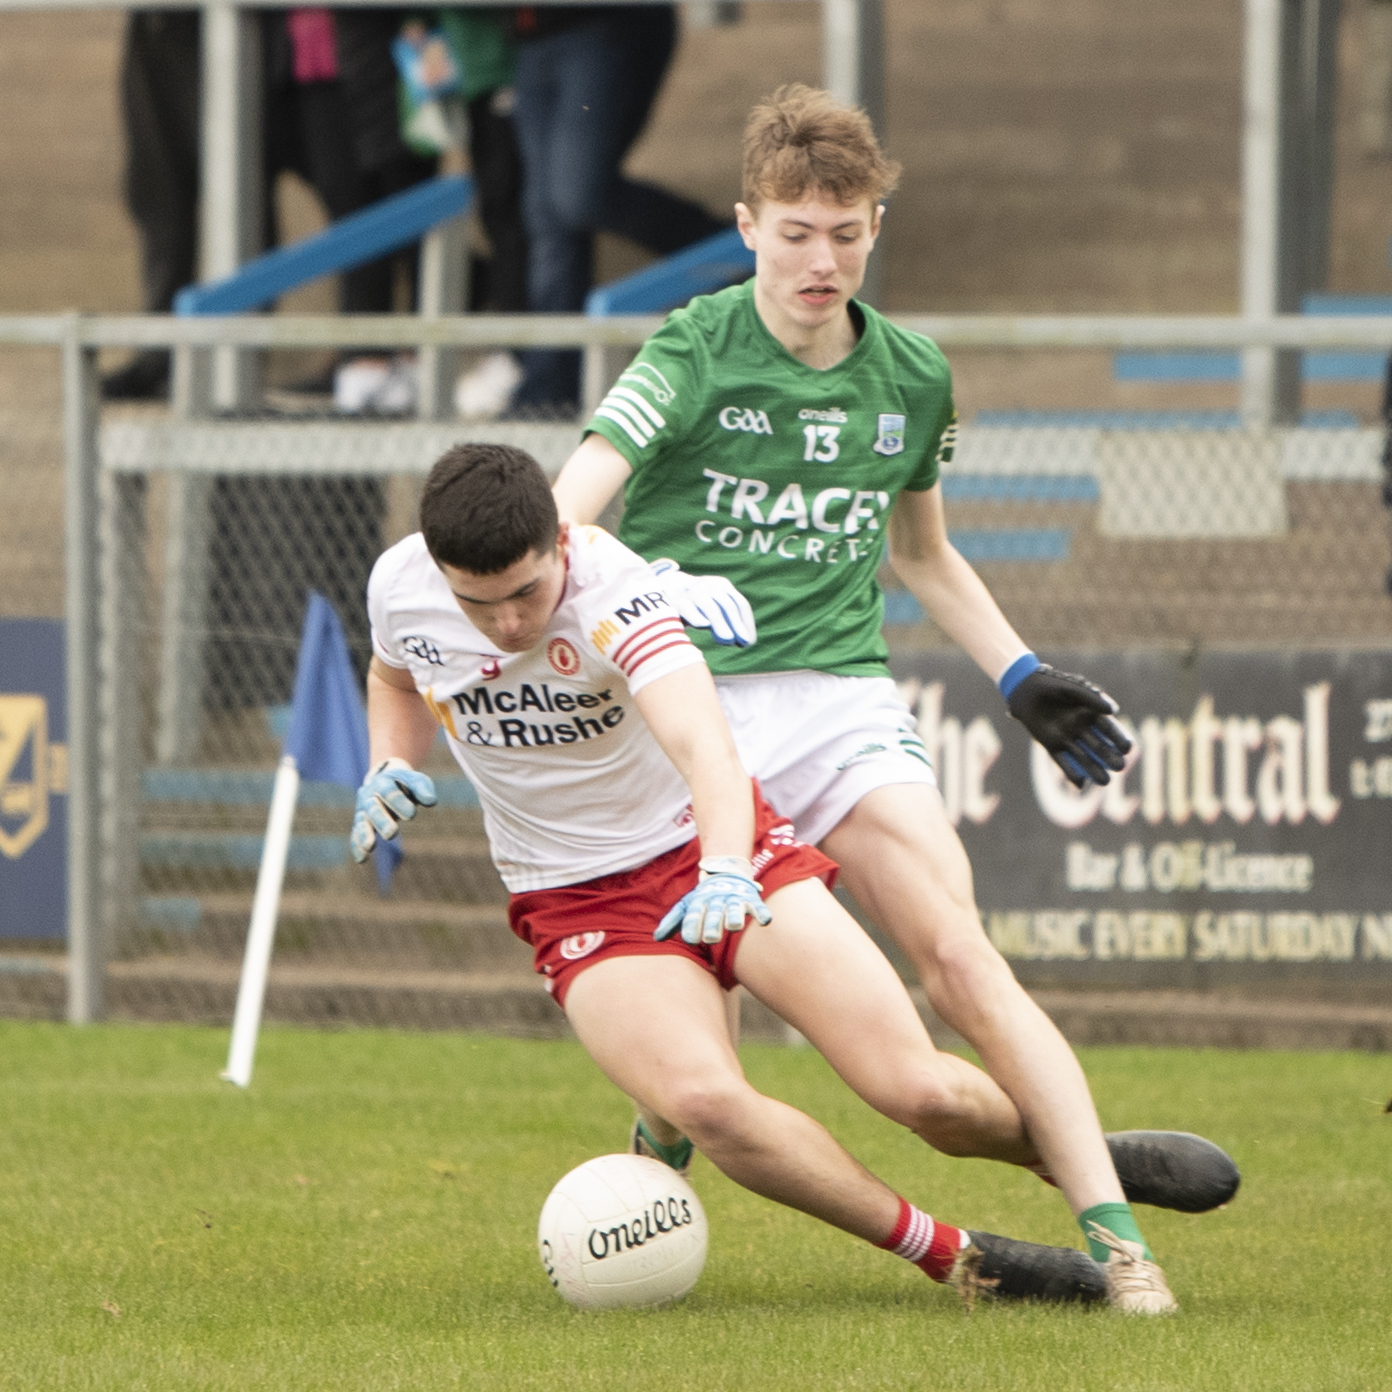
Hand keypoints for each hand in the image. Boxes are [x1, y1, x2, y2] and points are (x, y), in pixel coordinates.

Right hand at [350, 757, 436, 861]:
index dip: (398, 802)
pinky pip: (356, 835)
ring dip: (365, 834)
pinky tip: (362, 859)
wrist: (388, 781)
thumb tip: (431, 801)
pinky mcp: (361, 823)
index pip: (388, 791)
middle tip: (392, 833)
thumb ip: (423, 788)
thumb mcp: (416, 781)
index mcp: (383, 782)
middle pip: (373, 808)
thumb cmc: (406, 784)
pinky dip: (357, 847)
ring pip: (362, 822)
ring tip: (370, 847)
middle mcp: (369, 796)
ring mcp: (363, 810)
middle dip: (381, 820)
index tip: (411, 815)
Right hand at [651, 559, 756, 646]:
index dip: (746, 623)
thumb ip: (728, 620)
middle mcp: (709, 585)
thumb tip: (746, 642)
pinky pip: (687, 608)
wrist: (665, 587)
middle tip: (742, 642)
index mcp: (722, 585)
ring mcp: (692, 591)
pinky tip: (704, 625)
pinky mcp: (675, 600)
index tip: (749, 642)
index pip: (740, 603)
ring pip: (709, 607)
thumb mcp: (714, 606)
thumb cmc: (696, 604)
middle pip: (727, 605)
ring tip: (728, 640)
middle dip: (736, 624)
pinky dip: (696, 616)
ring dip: (720, 624)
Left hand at [655, 856, 771, 944]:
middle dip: (712, 925)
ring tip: (733, 926)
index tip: (690, 939)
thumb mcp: (687, 906)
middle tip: (710, 938)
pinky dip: (761, 913)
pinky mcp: (751, 900)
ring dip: (734, 917)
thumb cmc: (704, 898)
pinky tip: (765, 921)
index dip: (692, 925)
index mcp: (699, 903)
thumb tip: (657, 938)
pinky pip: (758, 907)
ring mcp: (735, 900)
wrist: (725, 873)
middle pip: (714, 914)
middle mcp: (717, 901)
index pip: (694, 915)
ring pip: (735, 910)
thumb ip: (673, 921)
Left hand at [1004, 662, 1130, 787]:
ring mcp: (1067, 738)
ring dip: (1094, 770)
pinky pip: (1062, 762)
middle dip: (1111, 758)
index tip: (1128, 749)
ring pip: (1084, 757)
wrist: (1025, 689)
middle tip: (1120, 767)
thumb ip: (1092, 698)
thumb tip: (1115, 711)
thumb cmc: (1052, 684)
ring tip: (1105, 782)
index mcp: (1090, 714)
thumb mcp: (1073, 688)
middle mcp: (1081, 728)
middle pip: (1099, 747)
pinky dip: (1071, 773)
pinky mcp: (1051, 745)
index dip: (1119, 739)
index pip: (1109, 729)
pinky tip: (1080, 784)